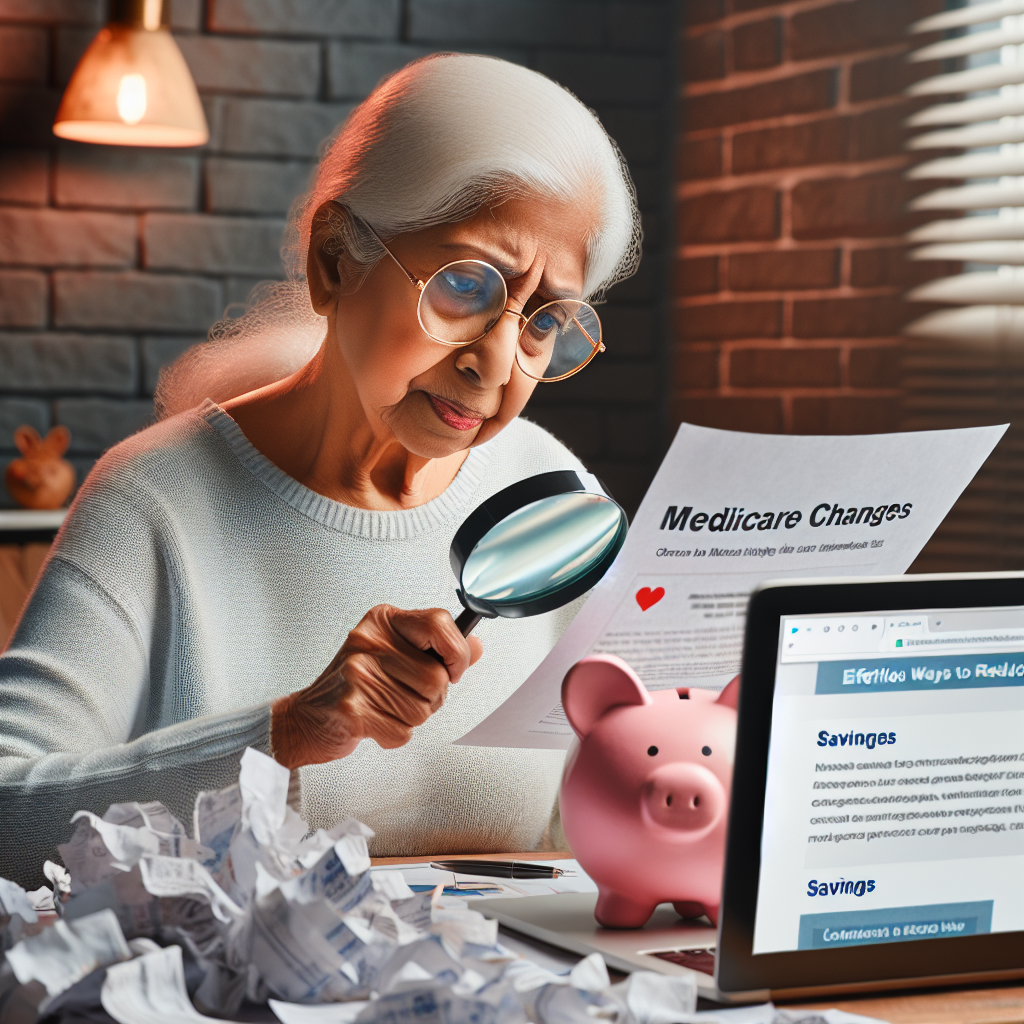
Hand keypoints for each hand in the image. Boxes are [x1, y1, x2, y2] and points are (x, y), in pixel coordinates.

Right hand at [270, 605, 482, 768]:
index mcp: (383, 621)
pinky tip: (373, 723)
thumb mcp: (394, 654)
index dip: (456, 653)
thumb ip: (436, 648)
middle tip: (404, 696)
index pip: (440, 623)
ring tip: (384, 709)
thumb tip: (475, 645)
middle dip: (431, 699)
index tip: (452, 669)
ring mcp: (358, 673)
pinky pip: (403, 731)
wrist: (306, 719)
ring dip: (410, 718)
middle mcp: (369, 641)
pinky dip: (393, 736)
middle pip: (437, 677)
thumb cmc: (353, 686)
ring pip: (423, 708)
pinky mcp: (352, 707)